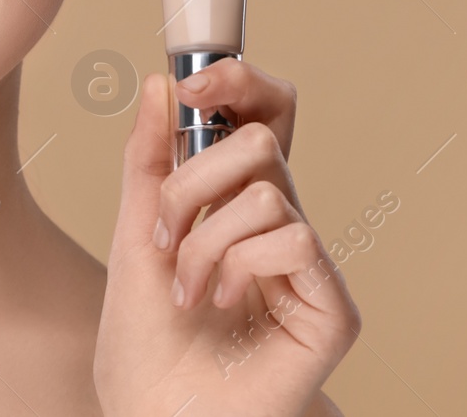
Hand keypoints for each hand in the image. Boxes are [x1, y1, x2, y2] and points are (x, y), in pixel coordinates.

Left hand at [94, 58, 360, 416]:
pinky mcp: (331, 308)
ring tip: (189, 289)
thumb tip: (161, 83)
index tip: (190, 89)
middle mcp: (279, 223)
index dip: (239, 83)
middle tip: (165, 231)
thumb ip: (149, 160)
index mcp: (236, 200)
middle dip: (193, 181)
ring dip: (203, 242)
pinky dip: (241, 266)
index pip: (262, 115)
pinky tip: (223, 304)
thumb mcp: (136, 232)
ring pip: (265, 193)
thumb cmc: (146, 335)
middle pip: (260, 140)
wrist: (155, 411)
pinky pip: (295, 239)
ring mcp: (308, 265)